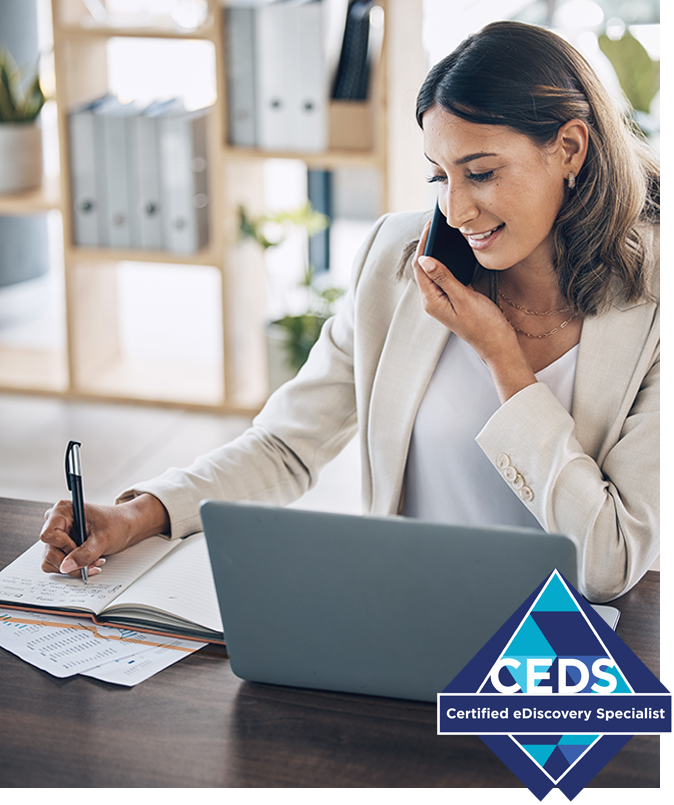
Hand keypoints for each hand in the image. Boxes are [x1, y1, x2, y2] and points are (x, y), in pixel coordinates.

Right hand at [40, 494, 169, 576]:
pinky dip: (73, 567)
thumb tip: (65, 567)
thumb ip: (84, 554)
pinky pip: (59, 564)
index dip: (63, 546)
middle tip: (92, 563)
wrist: (126, 526)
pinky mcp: (62, 546)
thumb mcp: (103, 539)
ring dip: (73, 567)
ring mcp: (58, 536)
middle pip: (49, 551)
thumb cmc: (117, 524)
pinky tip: (90, 563)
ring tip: (94, 562)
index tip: (79, 548)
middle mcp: (56, 522)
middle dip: (71, 562)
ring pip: (52, 561)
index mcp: (63, 511)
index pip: (48, 535)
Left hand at [413, 222, 535, 401]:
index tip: (432, 225)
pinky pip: (444, 277)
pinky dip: (447, 262)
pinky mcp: (452, 299)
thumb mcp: (464, 298)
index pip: (420, 267)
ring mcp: (442, 300)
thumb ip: (444, 278)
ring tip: (444, 232)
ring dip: (437, 252)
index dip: (424, 244)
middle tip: (438, 223)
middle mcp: (433, 300)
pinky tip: (454, 251)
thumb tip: (425, 259)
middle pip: (424, 267)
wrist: (498, 345)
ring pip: (434, 271)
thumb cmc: (484, 325)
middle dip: (429, 245)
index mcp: (431, 300)